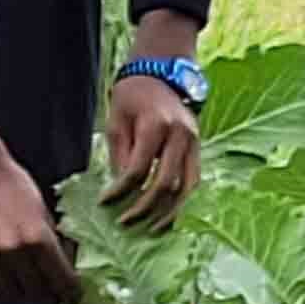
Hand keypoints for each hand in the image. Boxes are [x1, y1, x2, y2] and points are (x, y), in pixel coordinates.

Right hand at [0, 88, 77, 303]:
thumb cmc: (16, 188)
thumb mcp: (44, 212)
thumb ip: (55, 242)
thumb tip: (67, 267)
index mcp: (38, 237)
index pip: (61, 280)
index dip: (72, 293)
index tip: (75, 296)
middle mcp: (14, 250)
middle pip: (39, 293)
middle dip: (52, 296)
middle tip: (57, 295)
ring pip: (15, 295)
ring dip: (28, 296)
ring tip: (34, 289)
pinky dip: (5, 290)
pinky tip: (12, 282)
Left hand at [104, 71, 202, 230]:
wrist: (162, 74)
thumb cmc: (133, 97)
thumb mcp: (117, 122)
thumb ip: (120, 155)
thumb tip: (121, 190)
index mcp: (157, 126)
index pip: (138, 170)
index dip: (121, 191)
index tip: (105, 203)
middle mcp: (180, 135)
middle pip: (165, 183)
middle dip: (144, 208)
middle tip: (125, 222)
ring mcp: (194, 142)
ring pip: (187, 187)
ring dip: (169, 212)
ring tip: (151, 229)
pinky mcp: (199, 147)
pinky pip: (194, 180)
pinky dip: (182, 201)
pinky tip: (169, 215)